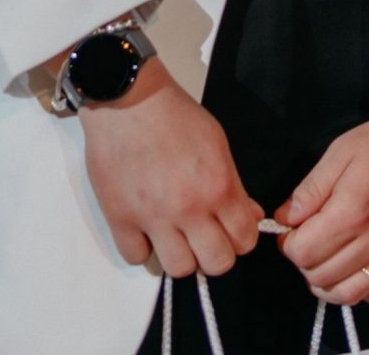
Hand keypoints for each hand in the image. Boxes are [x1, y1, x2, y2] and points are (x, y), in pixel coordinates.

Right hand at [79, 57, 263, 277]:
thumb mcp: (217, 143)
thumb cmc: (174, 115)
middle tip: (206, 238)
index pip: (245, 240)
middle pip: (216, 263)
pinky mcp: (120, 218)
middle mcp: (188, 208)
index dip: (241, 238)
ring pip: (178, 269)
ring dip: (181, 256)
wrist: (129, 99)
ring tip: (176, 236)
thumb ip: (234, 185)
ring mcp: (152, 217)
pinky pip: (136, 258)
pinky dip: (143, 249)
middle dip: (215, 254)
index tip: (232, 232)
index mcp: (218, 186)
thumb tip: (249, 215)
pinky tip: (147, 230)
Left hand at [277, 58, 368, 308]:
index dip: (288, 242)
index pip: (303, 251)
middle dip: (303, 259)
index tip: (291, 229)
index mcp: (353, 211)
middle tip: (307, 238)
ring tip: (324, 257)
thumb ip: (310, 189)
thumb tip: (285, 217)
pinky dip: (358, 290)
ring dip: (326, 281)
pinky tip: (354, 265)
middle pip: (319, 275)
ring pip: (346, 295)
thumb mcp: (341, 152)